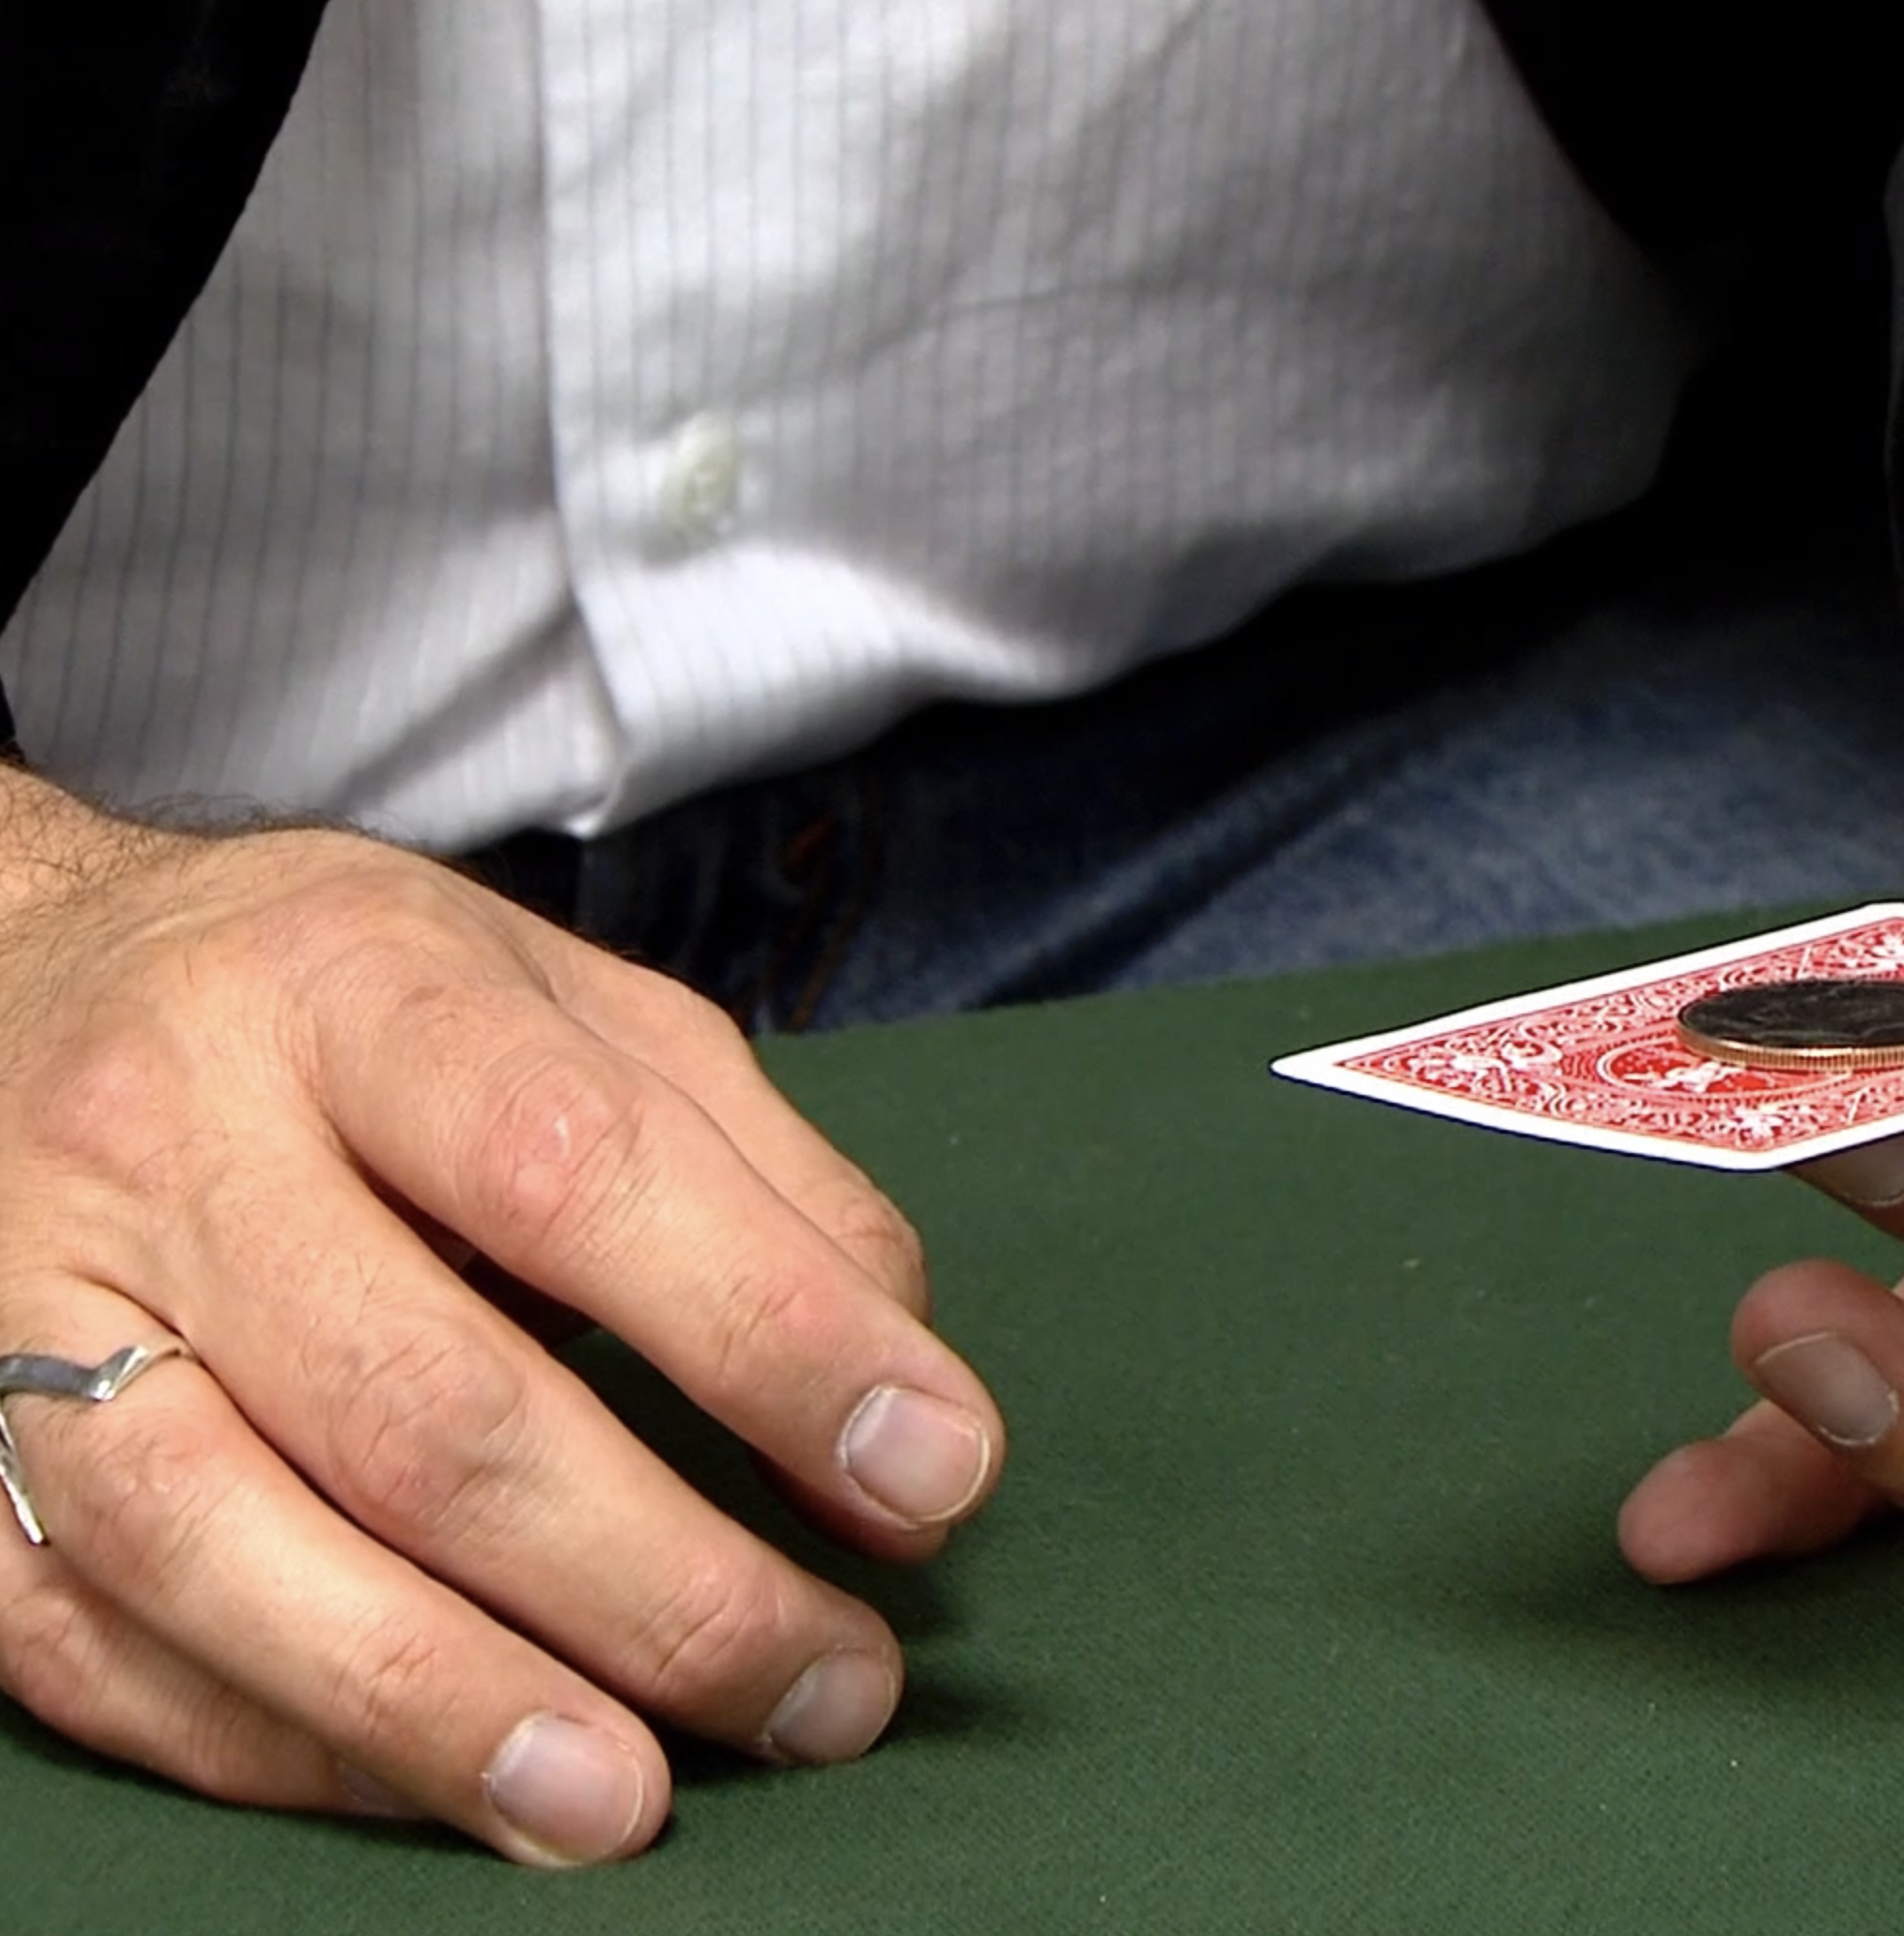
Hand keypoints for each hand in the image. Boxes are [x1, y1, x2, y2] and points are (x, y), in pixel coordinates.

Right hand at [0, 772, 1002, 1862]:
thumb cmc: (353, 1020)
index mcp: (352, 990)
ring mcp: (22, 1307)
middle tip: (829, 1687)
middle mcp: (165, 1142)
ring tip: (633, 1803)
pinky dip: (288, 1744)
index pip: (580, 1168)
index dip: (771, 1334)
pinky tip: (452, 1787)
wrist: (4, 975)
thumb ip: (771, 1197)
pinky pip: (101, 1644)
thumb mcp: (581, 1016)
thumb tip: (906, 1427)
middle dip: (657, 1582)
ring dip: (451, 1707)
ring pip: (225, 1547)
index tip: (934, 1468)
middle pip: (419, 1402)